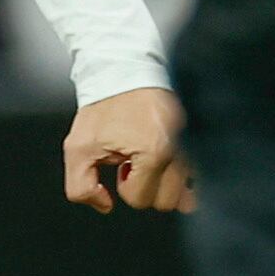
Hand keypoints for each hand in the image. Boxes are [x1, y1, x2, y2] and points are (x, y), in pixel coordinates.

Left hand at [63, 85, 194, 213]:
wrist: (125, 71)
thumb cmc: (104, 105)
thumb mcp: (78, 148)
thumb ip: (81, 187)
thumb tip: (105, 204)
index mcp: (154, 153)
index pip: (141, 199)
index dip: (124, 185)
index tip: (121, 164)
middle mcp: (179, 149)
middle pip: (167, 201)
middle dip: (147, 187)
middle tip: (135, 164)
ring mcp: (191, 142)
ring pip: (186, 190)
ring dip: (165, 181)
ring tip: (150, 159)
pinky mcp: (197, 135)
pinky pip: (197, 171)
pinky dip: (182, 174)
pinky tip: (167, 161)